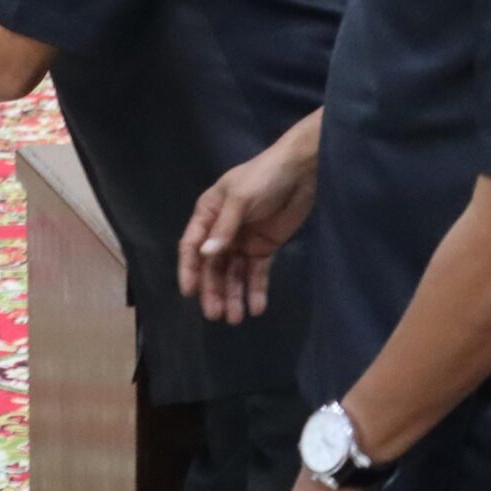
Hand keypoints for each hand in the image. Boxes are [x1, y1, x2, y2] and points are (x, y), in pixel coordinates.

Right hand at [178, 139, 317, 323]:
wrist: (301, 171)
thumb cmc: (264, 177)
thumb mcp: (241, 198)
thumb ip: (224, 228)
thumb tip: (206, 255)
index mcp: (208, 213)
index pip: (192, 245)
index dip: (190, 269)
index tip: (189, 293)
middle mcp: (222, 230)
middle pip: (213, 265)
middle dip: (213, 290)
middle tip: (215, 315)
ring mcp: (243, 240)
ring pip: (234, 273)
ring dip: (233, 295)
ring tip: (235, 319)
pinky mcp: (265, 247)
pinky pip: (257, 272)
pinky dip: (256, 289)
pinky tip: (257, 308)